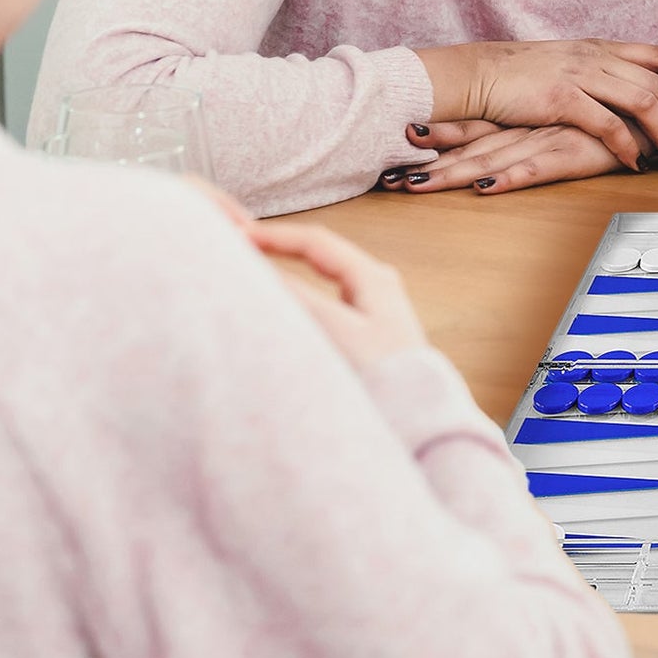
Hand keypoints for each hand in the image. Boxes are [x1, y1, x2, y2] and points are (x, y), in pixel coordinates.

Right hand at [253, 220, 428, 369]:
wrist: (419, 424)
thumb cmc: (387, 378)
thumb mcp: (339, 332)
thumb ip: (299, 298)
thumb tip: (260, 270)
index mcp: (374, 276)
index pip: (315, 242)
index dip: (275, 235)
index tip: (237, 233)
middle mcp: (375, 285)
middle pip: (318, 255)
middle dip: (279, 247)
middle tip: (239, 244)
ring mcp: (371, 310)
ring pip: (320, 279)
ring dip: (287, 271)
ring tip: (252, 267)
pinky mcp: (364, 336)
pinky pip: (323, 304)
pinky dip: (297, 297)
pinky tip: (280, 305)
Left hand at [391, 120, 625, 193]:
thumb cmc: (620, 118)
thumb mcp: (573, 122)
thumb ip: (543, 130)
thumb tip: (513, 145)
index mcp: (528, 116)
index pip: (472, 126)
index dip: (435, 135)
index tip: (395, 144)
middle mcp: (531, 124)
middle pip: (470, 145)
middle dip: (428, 163)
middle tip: (388, 177)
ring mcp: (550, 137)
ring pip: (492, 158)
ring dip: (452, 173)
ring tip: (414, 185)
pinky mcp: (575, 152)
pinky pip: (537, 168)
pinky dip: (509, 177)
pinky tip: (484, 187)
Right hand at [418, 41, 657, 169]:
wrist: (477, 74)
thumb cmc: (518, 75)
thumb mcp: (565, 64)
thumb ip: (596, 71)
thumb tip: (624, 87)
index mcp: (598, 47)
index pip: (657, 53)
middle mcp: (595, 56)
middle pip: (657, 79)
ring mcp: (580, 75)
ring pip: (640, 100)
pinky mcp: (562, 99)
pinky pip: (607, 124)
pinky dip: (627, 146)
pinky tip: (635, 162)